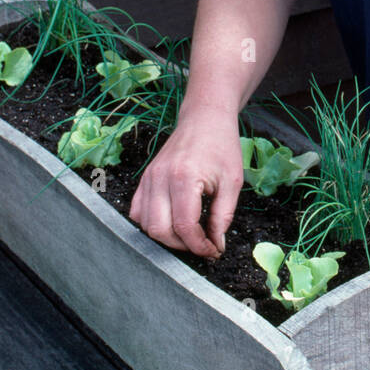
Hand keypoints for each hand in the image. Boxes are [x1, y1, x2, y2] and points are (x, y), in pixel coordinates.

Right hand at [128, 105, 242, 257]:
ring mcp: (149, 178)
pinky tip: (171, 222)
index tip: (214, 250)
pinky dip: (151, 223)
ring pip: (146, 224)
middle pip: (160, 230)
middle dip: (182, 245)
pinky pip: (137, 211)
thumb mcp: (232, 182)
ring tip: (189, 235)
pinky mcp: (145, 178)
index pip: (185, 227)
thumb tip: (217, 245)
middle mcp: (160, 178)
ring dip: (166, 237)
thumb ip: (223, 216)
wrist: (205, 119)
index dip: (200, 245)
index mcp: (184, 178)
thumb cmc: (222, 146)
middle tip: (202, 244)